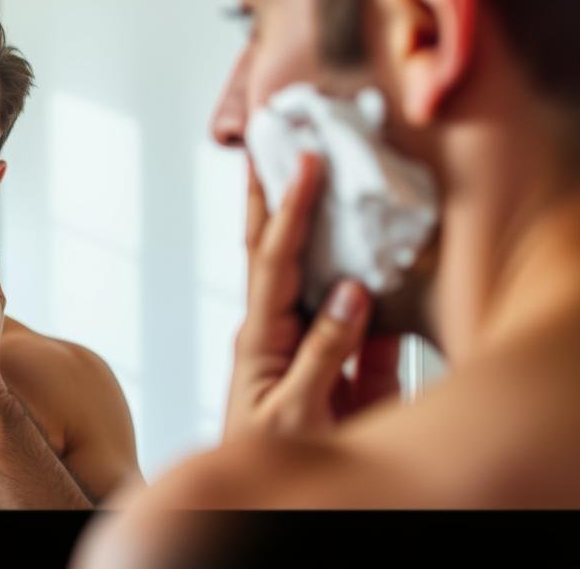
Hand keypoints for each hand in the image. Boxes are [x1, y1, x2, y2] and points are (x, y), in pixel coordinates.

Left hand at [222, 152, 401, 439]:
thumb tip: (350, 290)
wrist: (278, 496)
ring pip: (322, 270)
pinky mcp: (350, 359)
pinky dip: (371, 274)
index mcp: (259, 336)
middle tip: (268, 139)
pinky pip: (364, 310)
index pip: (272, 259)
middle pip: (276, 248)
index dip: (289, 210)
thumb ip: (324, 352)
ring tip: (323, 168)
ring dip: (323, 222)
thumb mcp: (294, 409)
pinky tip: (375, 243)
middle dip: (273, 193)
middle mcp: (281, 326)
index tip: (301, 163)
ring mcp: (315, 338)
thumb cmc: (267, 455)